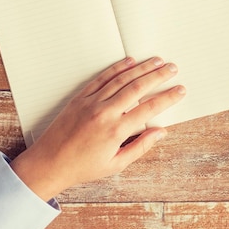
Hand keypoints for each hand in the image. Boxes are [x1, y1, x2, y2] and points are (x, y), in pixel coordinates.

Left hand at [10, 57, 185, 200]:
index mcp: (116, 131)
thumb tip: (161, 132)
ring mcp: (91, 103)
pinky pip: (101, 79)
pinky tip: (129, 62)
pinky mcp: (80, 98)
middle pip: (137, 87)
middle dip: (158, 76)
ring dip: (141, 68)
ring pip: (121, 79)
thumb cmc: (83, 167)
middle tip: (173, 68)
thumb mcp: (116, 164)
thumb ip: (140, 147)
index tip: (180, 90)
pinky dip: (117, 69)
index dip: (168, 97)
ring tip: (157, 61)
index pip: (149, 108)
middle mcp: (105, 113)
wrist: (48, 164)